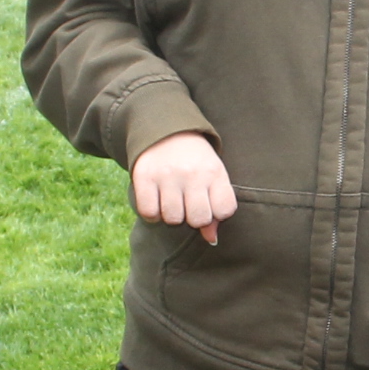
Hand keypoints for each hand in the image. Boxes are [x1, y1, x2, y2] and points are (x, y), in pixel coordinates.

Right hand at [131, 131, 236, 245]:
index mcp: (215, 171)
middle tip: (188, 202)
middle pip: (198, 219)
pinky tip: (157, 201)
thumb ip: (217, 209)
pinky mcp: (144, 176)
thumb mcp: (213, 178)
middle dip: (193, 217)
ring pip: (172, 219)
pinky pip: (149, 213)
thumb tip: (212, 240)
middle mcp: (192, 173)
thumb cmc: (196, 162)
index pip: (225, 210)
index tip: (209, 202)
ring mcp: (167, 174)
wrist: (166, 129)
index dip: (216, 213)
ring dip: (172, 215)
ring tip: (172, 199)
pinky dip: (153, 214)